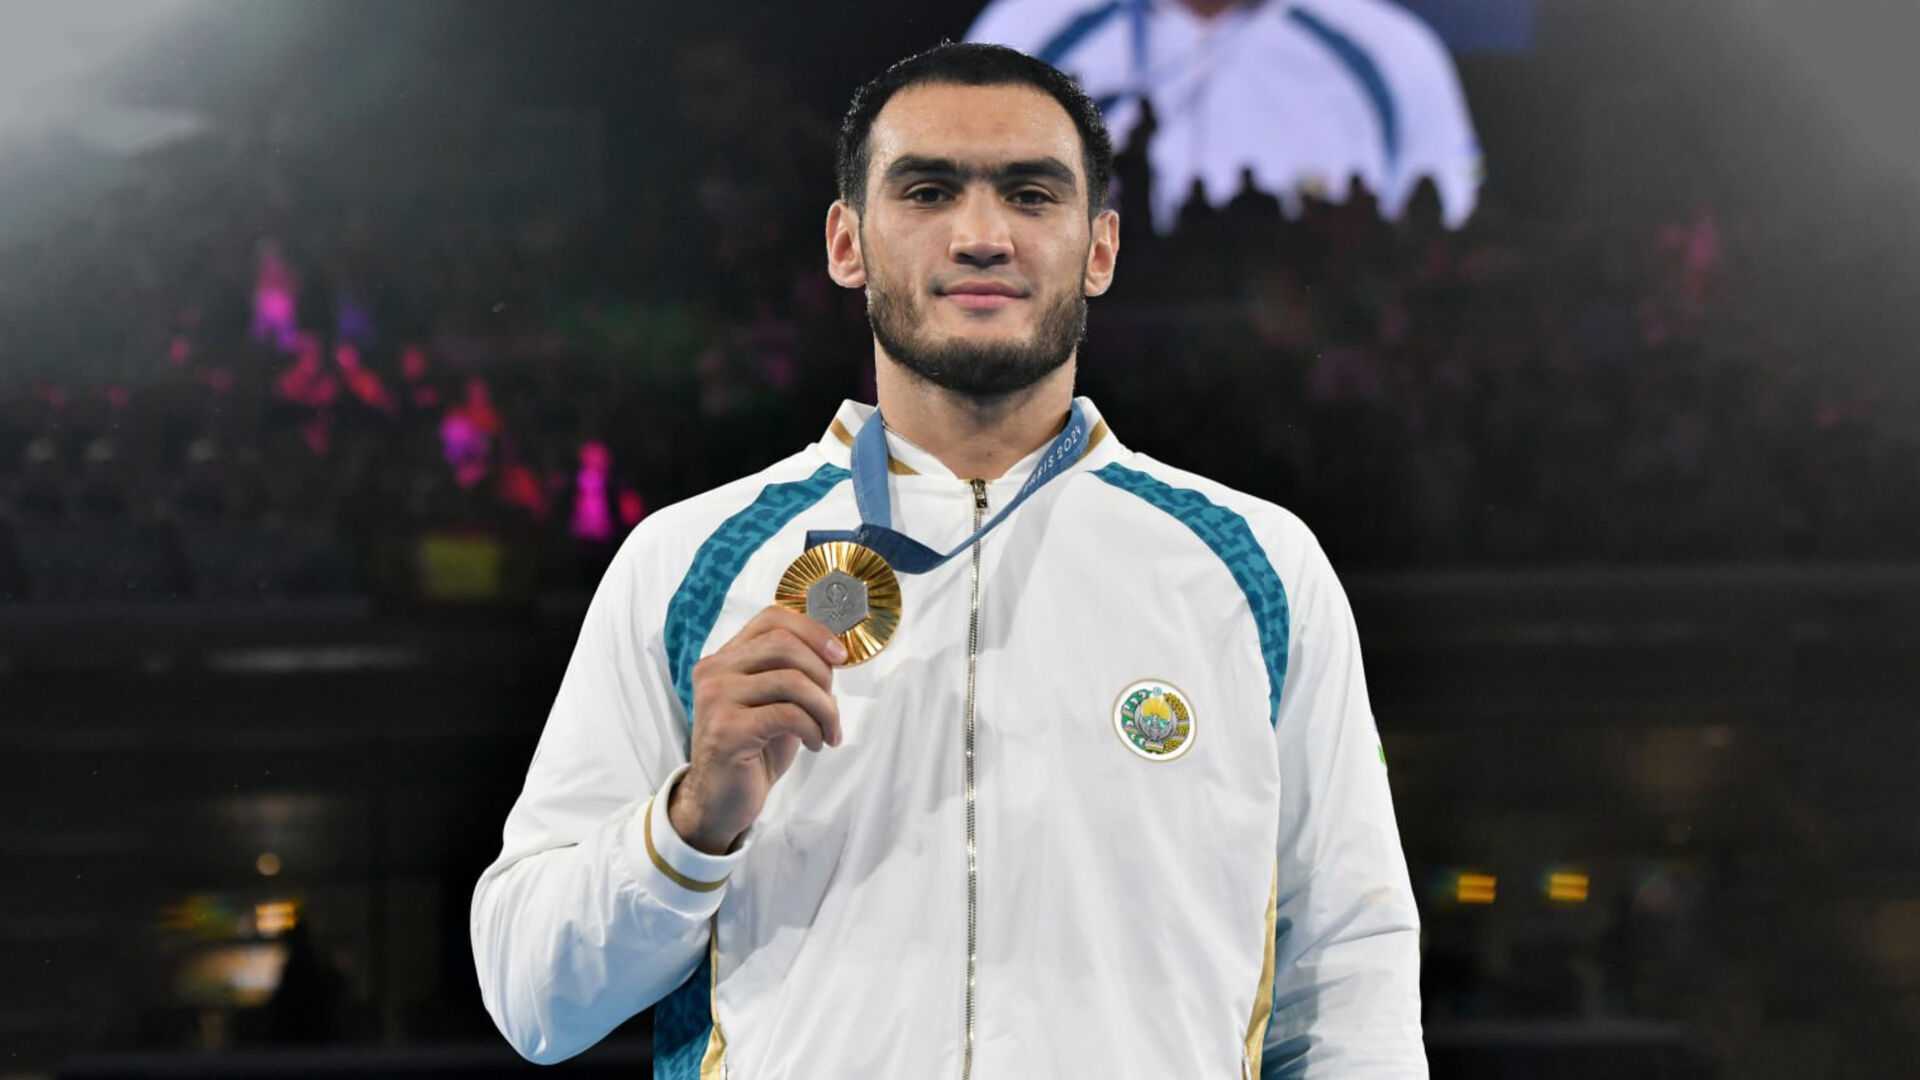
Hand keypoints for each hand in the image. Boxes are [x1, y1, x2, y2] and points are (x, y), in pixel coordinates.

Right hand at [668, 606, 846, 854]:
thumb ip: (795, 673)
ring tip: (828, 731)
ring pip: (791, 679)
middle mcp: (714, 671)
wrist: (721, 801)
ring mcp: (716, 699)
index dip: (813, 630)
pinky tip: (814, 744)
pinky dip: (813, 728)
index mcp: (725, 658)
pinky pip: (788, 714)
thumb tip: (834, 652)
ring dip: (825, 708)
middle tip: (831, 705)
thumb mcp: (775, 703)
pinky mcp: (726, 730)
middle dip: (822, 673)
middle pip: (784, 643)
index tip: (839, 654)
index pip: (771, 618)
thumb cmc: (754, 751)